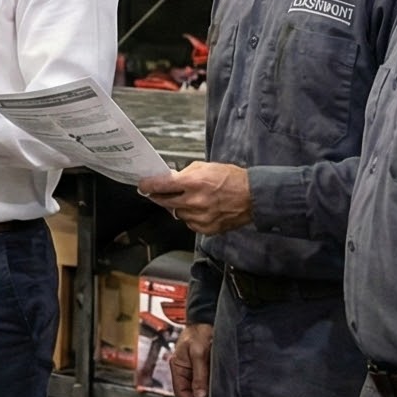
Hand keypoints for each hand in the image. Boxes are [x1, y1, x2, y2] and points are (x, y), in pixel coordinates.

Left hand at [137, 162, 252, 233]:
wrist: (253, 196)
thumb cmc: (232, 179)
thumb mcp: (206, 167)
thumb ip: (185, 174)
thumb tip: (170, 179)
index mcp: (194, 183)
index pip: (161, 186)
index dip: (148, 186)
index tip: (143, 186)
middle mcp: (195, 202)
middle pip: (165, 202)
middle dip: (159, 197)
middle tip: (157, 193)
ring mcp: (201, 217)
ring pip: (177, 214)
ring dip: (178, 207)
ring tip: (191, 199)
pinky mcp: (207, 228)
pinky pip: (190, 223)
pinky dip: (190, 216)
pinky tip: (200, 209)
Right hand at [170, 322, 213, 396]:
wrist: (207, 318)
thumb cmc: (200, 331)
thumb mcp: (199, 353)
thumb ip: (200, 376)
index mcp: (178, 367)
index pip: (181, 394)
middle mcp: (184, 370)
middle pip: (188, 394)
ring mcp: (193, 369)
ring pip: (197, 390)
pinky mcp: (202, 367)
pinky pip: (204, 383)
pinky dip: (210, 389)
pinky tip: (218, 392)